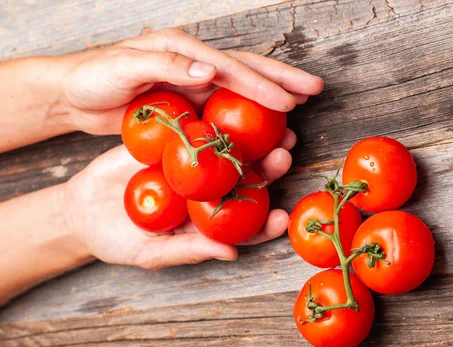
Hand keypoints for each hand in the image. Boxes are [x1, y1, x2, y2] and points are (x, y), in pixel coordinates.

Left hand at [61, 28, 323, 135]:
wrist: (73, 94)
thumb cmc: (92, 79)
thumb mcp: (123, 67)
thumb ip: (166, 64)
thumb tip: (210, 69)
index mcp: (182, 50)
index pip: (231, 67)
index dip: (262, 83)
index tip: (290, 100)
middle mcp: (193, 63)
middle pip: (247, 68)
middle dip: (283, 78)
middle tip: (316, 88)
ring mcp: (193, 82)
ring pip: (241, 87)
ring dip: (272, 95)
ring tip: (301, 105)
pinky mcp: (188, 102)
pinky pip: (225, 108)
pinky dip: (248, 115)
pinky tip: (264, 127)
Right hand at [62, 135, 296, 269]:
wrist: (81, 210)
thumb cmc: (117, 240)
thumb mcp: (151, 252)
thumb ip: (189, 250)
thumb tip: (232, 253)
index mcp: (209, 222)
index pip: (246, 225)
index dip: (267, 222)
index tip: (282, 217)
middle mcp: (207, 192)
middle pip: (246, 181)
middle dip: (270, 169)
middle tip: (284, 155)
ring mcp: (192, 165)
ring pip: (228, 152)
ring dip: (253, 140)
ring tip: (273, 128)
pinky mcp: (172, 141)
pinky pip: (195, 130)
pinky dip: (212, 121)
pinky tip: (230, 108)